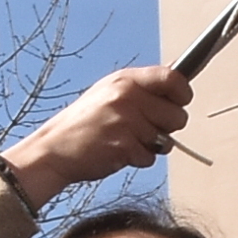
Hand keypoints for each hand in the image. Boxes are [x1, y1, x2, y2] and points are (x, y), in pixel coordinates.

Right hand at [3, 65, 194, 202]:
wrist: (54, 149)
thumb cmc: (83, 123)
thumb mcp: (109, 92)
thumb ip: (141, 88)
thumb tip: (177, 78)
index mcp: (126, 80)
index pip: (173, 78)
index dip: (183, 93)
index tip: (180, 102)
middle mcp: (127, 97)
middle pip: (177, 115)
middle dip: (168, 127)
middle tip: (146, 129)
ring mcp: (126, 122)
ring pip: (166, 140)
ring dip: (151, 146)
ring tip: (126, 140)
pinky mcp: (123, 146)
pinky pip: (150, 158)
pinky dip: (138, 159)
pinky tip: (118, 152)